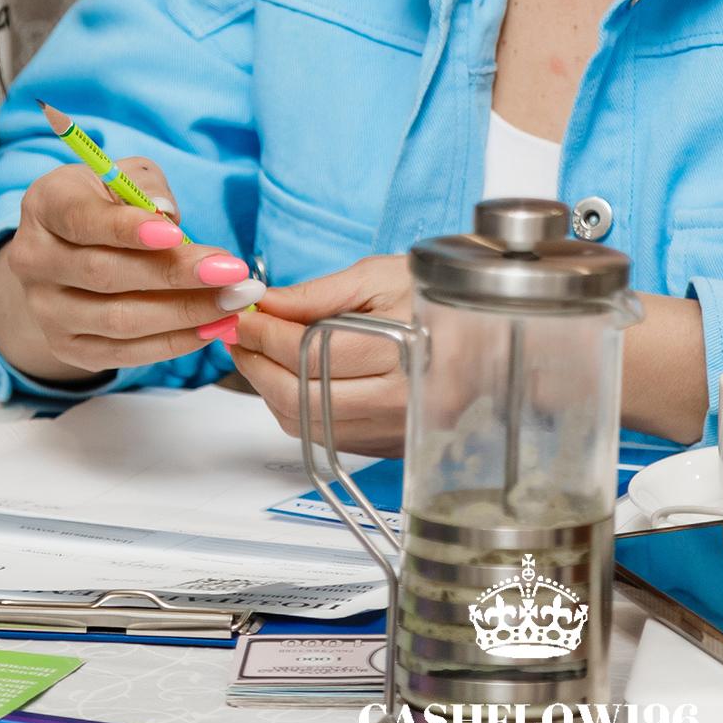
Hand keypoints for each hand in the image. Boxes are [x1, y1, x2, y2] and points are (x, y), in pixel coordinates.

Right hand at [0, 158, 258, 385]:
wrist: (68, 249)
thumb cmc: (106, 202)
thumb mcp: (124, 175)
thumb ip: (145, 186)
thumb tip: (166, 214)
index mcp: (45, 205)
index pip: (83, 220)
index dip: (128, 229)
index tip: (177, 232)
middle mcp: (33, 260)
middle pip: (106, 275)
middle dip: (176, 274)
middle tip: (232, 271)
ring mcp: (46, 310)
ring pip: (118, 320)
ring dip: (185, 313)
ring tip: (235, 301)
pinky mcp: (66, 347)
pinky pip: (124, 353)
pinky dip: (173, 343)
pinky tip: (213, 327)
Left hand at [231, 256, 413, 452]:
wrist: (482, 327)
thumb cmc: (432, 291)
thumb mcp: (379, 276)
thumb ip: (319, 294)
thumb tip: (265, 305)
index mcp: (405, 352)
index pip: (313, 351)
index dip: (267, 334)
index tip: (244, 315)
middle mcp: (401, 403)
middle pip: (302, 396)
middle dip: (258, 364)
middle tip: (240, 334)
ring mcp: (394, 431)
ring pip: (307, 423)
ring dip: (270, 389)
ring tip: (259, 353)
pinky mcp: (388, 445)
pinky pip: (325, 435)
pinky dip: (297, 408)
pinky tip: (291, 377)